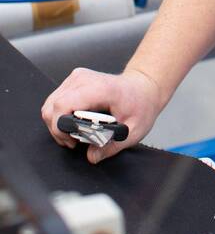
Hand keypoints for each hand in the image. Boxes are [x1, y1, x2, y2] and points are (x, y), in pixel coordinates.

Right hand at [41, 66, 163, 163]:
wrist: (143, 88)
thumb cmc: (141, 105)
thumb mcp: (134, 130)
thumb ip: (112, 146)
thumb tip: (92, 156)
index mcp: (102, 89)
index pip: (64, 104)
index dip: (61, 127)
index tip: (73, 140)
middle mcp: (85, 79)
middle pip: (53, 106)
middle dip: (58, 129)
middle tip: (73, 141)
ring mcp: (78, 77)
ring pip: (51, 104)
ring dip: (57, 123)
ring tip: (73, 135)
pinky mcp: (74, 80)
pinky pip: (55, 100)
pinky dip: (59, 115)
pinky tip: (72, 124)